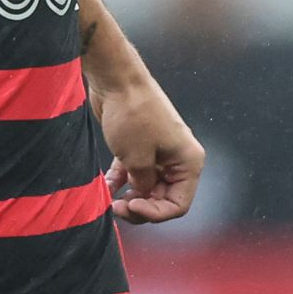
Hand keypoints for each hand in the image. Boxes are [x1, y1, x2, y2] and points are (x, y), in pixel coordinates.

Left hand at [94, 78, 203, 222]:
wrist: (116, 80)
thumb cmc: (132, 115)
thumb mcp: (136, 158)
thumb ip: (142, 184)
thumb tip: (141, 195)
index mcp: (188, 162)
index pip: (179, 204)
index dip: (155, 213)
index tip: (131, 206)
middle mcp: (177, 159)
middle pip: (162, 198)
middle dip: (140, 207)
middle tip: (116, 208)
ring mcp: (158, 153)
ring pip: (146, 188)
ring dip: (129, 198)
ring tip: (110, 202)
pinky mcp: (137, 147)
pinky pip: (132, 174)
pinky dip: (119, 183)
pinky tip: (104, 189)